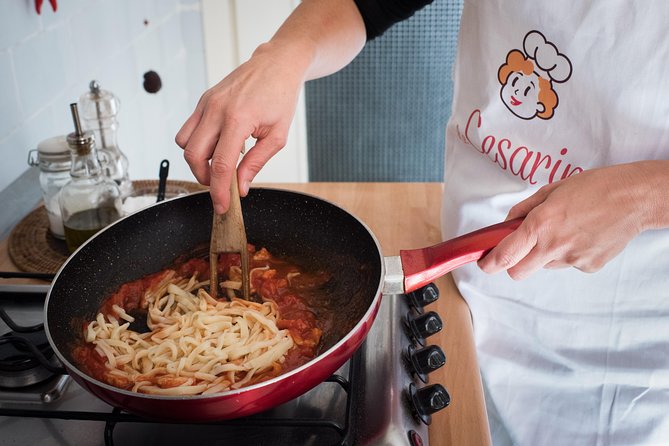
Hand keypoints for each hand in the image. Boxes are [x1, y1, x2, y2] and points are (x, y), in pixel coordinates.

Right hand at [175, 43, 305, 213]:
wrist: (276, 65)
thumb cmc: (280, 97)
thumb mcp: (277, 136)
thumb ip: (256, 163)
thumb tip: (240, 188)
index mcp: (238, 120)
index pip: (221, 165)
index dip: (219, 191)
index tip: (222, 207)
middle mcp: (216, 110)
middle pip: (194, 156)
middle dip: (204, 178)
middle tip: (221, 186)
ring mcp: (206, 104)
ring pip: (185, 144)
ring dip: (198, 162)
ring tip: (221, 164)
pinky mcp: (203, 101)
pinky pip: (188, 130)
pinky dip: (198, 145)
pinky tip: (219, 146)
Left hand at [477, 161, 668, 278]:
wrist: (635, 197)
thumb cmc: (595, 187)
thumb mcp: (551, 190)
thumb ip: (524, 210)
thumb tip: (506, 225)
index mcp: (541, 224)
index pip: (504, 255)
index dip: (489, 263)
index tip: (484, 262)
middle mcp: (554, 245)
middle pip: (518, 272)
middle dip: (513, 264)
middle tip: (519, 249)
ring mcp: (573, 258)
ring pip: (544, 266)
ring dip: (543, 254)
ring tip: (564, 230)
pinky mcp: (589, 266)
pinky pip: (568, 264)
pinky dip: (567, 254)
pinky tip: (581, 235)